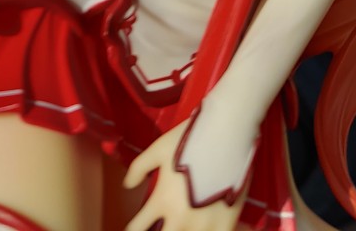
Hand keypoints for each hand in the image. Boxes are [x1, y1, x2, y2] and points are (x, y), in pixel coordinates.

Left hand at [124, 106, 256, 230]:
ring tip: (182, 228)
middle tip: (162, 226)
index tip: (135, 228)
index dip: (133, 230)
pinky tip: (205, 230)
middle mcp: (180, 218)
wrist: (224, 134)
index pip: (137, 229)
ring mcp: (204, 224)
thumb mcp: (157, 150)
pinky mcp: (227, 224)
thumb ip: (138, 168)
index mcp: (161, 201)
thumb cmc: (188, 139)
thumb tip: (128, 185)